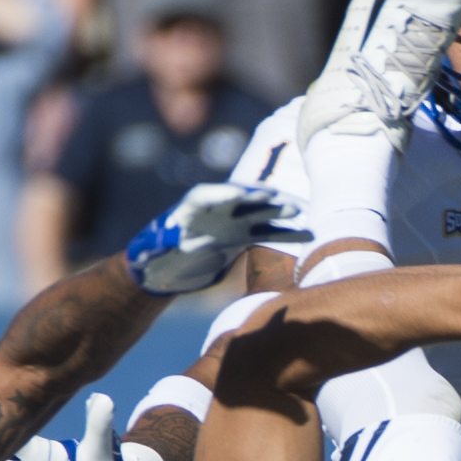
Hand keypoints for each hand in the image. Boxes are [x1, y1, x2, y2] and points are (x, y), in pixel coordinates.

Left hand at [124, 183, 310, 295]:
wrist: (166, 267)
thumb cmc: (154, 256)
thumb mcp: (152, 254)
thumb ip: (158, 249)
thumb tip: (167, 249)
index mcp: (192, 206)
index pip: (209, 194)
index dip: (225, 193)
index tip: (241, 194)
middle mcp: (216, 209)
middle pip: (240, 199)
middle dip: (260, 198)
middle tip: (281, 197)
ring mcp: (233, 221)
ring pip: (260, 213)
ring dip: (280, 212)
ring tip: (303, 210)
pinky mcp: (243, 237)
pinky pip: (268, 233)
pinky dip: (286, 235)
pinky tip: (307, 235)